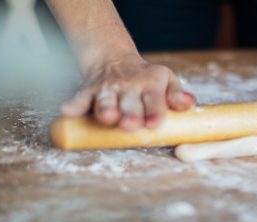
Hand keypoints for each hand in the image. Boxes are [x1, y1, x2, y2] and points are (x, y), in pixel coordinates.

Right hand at [61, 55, 195, 130]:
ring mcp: (107, 88)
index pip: (155, 99)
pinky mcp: (88, 90)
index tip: (155, 123)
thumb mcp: (166, 80)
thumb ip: (177, 95)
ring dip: (105, 109)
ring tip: (106, 118)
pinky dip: (73, 105)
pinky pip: (79, 98)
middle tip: (130, 125)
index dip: (155, 111)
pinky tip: (67, 112)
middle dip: (130, 114)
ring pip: (105, 100)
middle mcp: (129, 86)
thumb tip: (190, 104)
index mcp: (150, 85)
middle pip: (129, 103)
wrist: (114, 61)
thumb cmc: (147, 79)